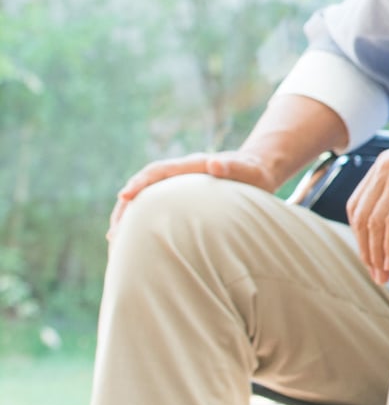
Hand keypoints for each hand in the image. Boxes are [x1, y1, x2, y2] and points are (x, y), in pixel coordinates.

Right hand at [109, 150, 282, 239]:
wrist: (258, 171)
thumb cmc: (255, 174)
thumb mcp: (250, 171)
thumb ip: (235, 168)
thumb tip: (215, 163)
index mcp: (192, 165)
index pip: (158, 170)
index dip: (140, 182)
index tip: (125, 196)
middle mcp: (180, 174)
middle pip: (144, 187)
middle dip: (125, 207)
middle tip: (113, 233)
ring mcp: (177, 186)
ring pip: (145, 200)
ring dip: (128, 217)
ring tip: (115, 241)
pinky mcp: (178, 199)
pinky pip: (154, 209)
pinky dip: (141, 223)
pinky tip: (132, 241)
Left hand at [347, 120, 388, 282]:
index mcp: (385, 164)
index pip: (357, 206)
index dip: (360, 235)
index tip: (371, 257)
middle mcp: (386, 168)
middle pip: (361, 218)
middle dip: (366, 250)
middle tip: (376, 274)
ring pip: (374, 224)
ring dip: (376, 254)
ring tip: (384, 274)